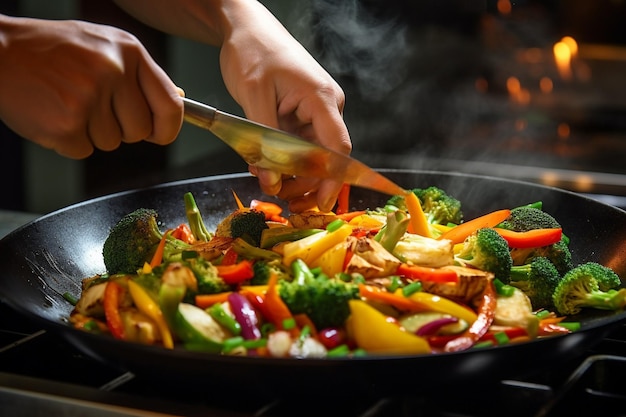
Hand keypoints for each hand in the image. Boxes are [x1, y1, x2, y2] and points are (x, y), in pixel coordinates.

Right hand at [0, 16, 182, 158]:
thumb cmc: (52, 49)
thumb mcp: (104, 46)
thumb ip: (140, 74)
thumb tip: (178, 100)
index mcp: (129, 52)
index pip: (170, 105)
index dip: (168, 128)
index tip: (160, 135)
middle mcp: (112, 72)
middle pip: (140, 131)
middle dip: (121, 129)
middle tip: (94, 107)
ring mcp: (89, 99)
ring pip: (112, 143)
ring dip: (92, 133)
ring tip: (69, 103)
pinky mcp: (66, 125)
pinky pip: (84, 150)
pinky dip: (70, 140)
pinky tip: (55, 113)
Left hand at [217, 4, 351, 212]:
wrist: (246, 27)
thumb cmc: (253, 51)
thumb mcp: (253, 96)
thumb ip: (263, 142)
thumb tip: (271, 182)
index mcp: (321, 98)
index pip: (337, 149)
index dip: (332, 180)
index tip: (321, 204)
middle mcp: (326, 107)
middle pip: (325, 158)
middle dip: (304, 183)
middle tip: (280, 198)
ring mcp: (315, 112)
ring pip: (311, 156)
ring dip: (292, 174)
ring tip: (268, 183)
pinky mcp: (302, 116)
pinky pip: (299, 146)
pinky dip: (284, 161)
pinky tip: (266, 168)